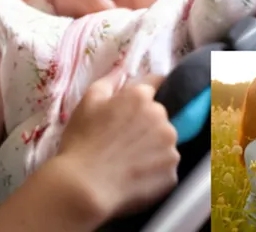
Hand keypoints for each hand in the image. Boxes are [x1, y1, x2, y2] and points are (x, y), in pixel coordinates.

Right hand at [56, 70, 179, 220]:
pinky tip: (135, 174)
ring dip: (152, 145)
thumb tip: (122, 69)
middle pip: (159, 115)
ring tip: (129, 158)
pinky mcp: (172, 175)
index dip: (146, 92)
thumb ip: (110, 80)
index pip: (157, 82)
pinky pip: (166, 166)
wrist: (85, 186)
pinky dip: (154, 169)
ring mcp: (170, 148)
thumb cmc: (83, 139)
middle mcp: (161, 118)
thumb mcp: (89, 100)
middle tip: (123, 136)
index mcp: (141, 97)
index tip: (137, 102)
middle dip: (146, 121)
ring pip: (165, 141)